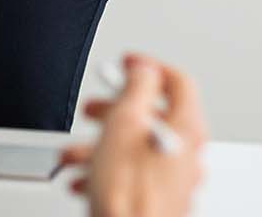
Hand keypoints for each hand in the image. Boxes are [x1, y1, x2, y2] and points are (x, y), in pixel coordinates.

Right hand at [59, 54, 206, 216]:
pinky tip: (83, 177)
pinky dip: (106, 168)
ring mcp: (174, 177)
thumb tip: (142, 70)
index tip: (126, 64)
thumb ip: (136, 88)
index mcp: (185, 128)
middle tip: (94, 107)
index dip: (148, 67)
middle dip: (115, 109)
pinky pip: (132, 172)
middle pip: (152, 115)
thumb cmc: (129, 195)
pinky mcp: (159, 197)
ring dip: (101, 143)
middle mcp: (186, 152)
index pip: (177, 82)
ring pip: (136, 146)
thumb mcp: (124, 124)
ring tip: (75, 150)